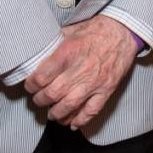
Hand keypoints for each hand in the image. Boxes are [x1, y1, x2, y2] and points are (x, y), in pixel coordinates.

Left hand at [24, 15, 136, 129]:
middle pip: (53, 94)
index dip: (31, 85)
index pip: (42, 76)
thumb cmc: (96, 29)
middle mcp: (80, 69)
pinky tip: (72, 123)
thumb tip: (38, 51)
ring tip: (52, 113)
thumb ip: (55, 42)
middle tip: (38, 99)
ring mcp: (94, 82)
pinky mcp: (106, 90)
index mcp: (68, 52)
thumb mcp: (72, 29)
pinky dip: (80, 120)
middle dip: (41, 100)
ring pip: (69, 106)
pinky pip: (91, 111)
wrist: (123, 31)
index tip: (29, 86)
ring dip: (56, 113)